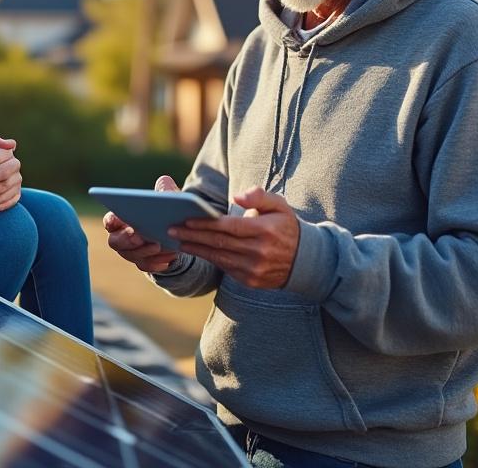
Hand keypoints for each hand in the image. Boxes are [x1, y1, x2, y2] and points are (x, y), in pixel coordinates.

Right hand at [102, 174, 181, 272]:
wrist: (174, 231)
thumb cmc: (164, 210)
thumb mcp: (166, 197)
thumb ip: (164, 189)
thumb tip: (164, 182)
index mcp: (120, 219)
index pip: (109, 221)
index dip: (111, 221)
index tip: (119, 219)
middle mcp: (121, 238)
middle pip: (116, 241)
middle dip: (127, 239)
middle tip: (140, 236)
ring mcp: (130, 252)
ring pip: (132, 255)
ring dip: (145, 251)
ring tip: (159, 245)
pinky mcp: (143, 262)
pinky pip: (146, 265)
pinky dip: (156, 262)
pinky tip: (169, 257)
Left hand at [168, 185, 298, 288]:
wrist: (306, 260)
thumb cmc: (286, 227)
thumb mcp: (279, 205)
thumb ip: (259, 195)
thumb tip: (237, 196)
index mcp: (264, 230)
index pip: (229, 227)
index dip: (206, 224)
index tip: (186, 219)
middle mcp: (259, 251)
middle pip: (219, 243)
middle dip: (193, 236)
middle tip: (171, 229)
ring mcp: (254, 268)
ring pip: (218, 257)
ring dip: (196, 249)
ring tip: (178, 240)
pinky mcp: (251, 281)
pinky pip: (225, 268)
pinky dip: (208, 259)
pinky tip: (196, 251)